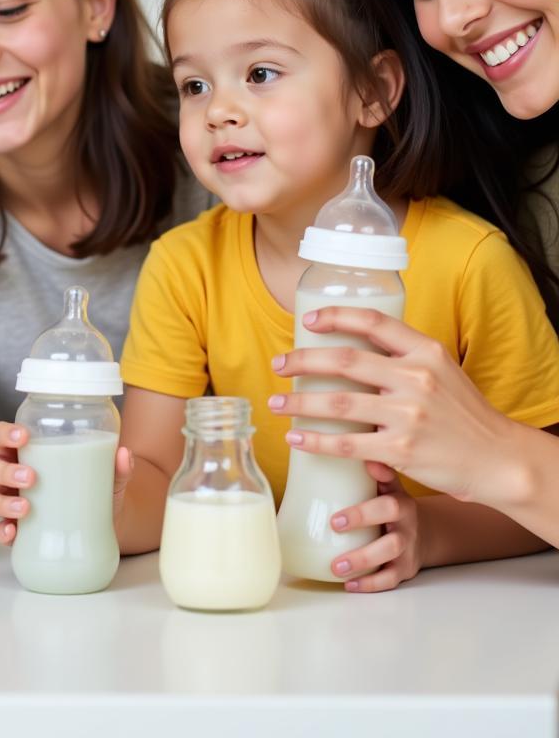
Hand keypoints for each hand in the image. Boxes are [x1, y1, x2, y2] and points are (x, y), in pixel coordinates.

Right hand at [0, 422, 132, 545]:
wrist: (106, 523)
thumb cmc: (97, 487)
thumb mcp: (108, 475)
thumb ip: (118, 466)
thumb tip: (124, 454)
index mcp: (28, 452)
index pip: (1, 436)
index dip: (4, 433)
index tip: (24, 436)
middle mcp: (13, 475)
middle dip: (4, 470)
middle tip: (31, 477)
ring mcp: (12, 503)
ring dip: (2, 501)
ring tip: (26, 506)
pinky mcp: (18, 531)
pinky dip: (2, 531)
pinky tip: (13, 531)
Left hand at [268, 306, 506, 501]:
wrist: (498, 459)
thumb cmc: (463, 414)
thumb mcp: (442, 371)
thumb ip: (403, 358)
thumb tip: (352, 351)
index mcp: (426, 351)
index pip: (373, 321)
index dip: (336, 316)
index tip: (307, 320)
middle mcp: (416, 378)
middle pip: (344, 360)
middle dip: (302, 360)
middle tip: (278, 365)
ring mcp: (408, 414)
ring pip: (337, 403)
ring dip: (299, 403)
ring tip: (276, 404)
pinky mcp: (402, 449)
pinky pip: (347, 444)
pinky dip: (316, 441)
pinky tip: (296, 438)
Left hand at [327, 463, 420, 592]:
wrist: (424, 530)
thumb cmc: (391, 503)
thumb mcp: (387, 485)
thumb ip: (375, 473)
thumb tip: (362, 456)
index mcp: (400, 504)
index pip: (388, 506)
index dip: (363, 513)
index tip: (334, 520)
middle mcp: (407, 527)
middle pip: (391, 537)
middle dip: (363, 538)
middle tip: (333, 531)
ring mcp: (408, 550)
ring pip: (390, 558)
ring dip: (362, 563)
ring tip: (335, 567)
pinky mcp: (406, 569)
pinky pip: (390, 579)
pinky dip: (370, 584)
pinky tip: (349, 585)